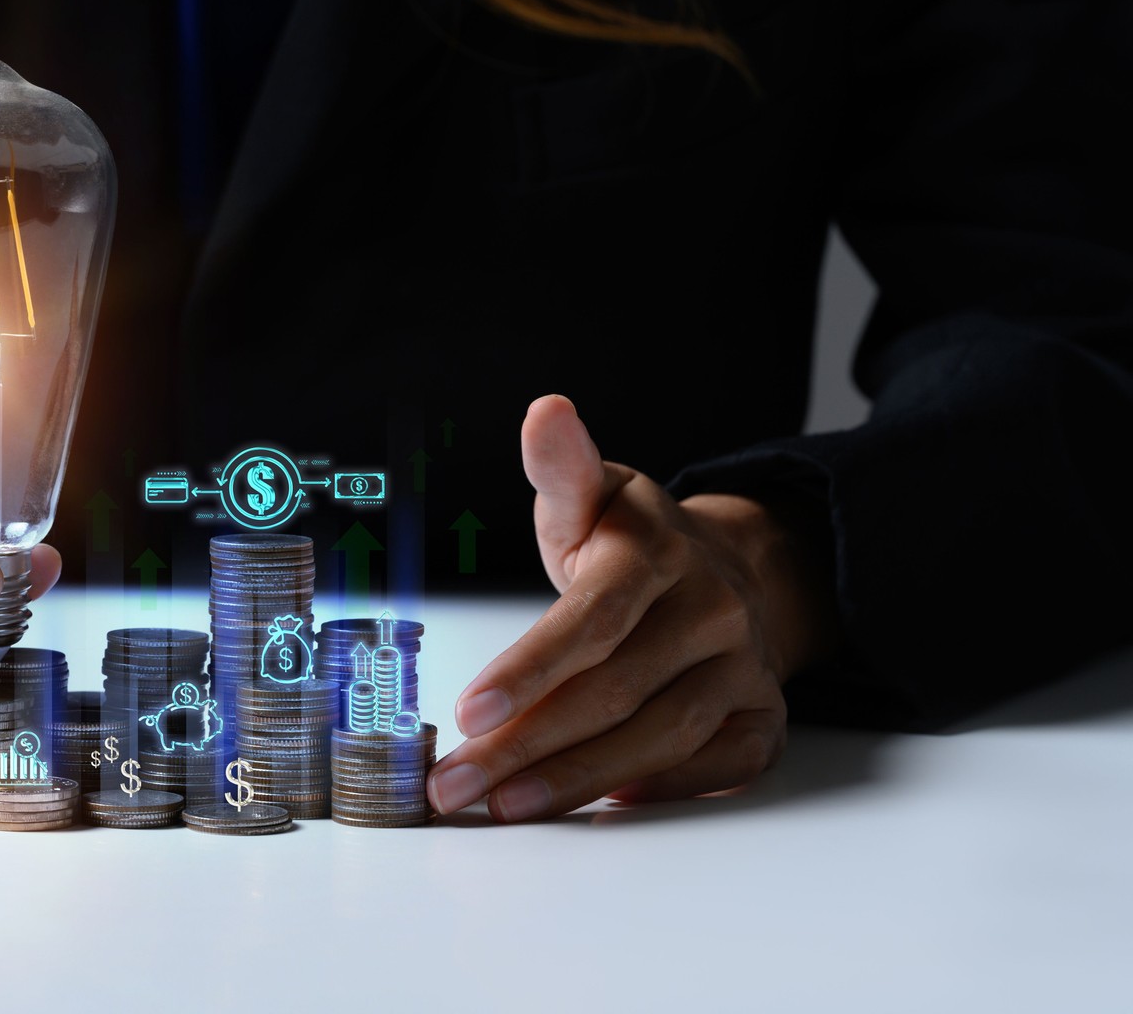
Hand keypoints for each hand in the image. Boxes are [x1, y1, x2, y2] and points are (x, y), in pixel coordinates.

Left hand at [427, 395, 837, 820]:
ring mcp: (746, 666)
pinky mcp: (764, 714)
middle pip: (614, 691)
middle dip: (526, 745)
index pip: (592, 619)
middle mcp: (714, 610)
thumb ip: (560, 468)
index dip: (530, 670)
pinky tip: (598, 809)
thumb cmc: (630, 542)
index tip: (468, 713)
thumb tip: (545, 413)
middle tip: (457, 783)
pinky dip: (660, 791)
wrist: (729, 570)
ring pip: (659, 737)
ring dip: (575, 781)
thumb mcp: (590, 496)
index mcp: (660, 552)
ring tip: (502, 805)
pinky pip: (718, 767)